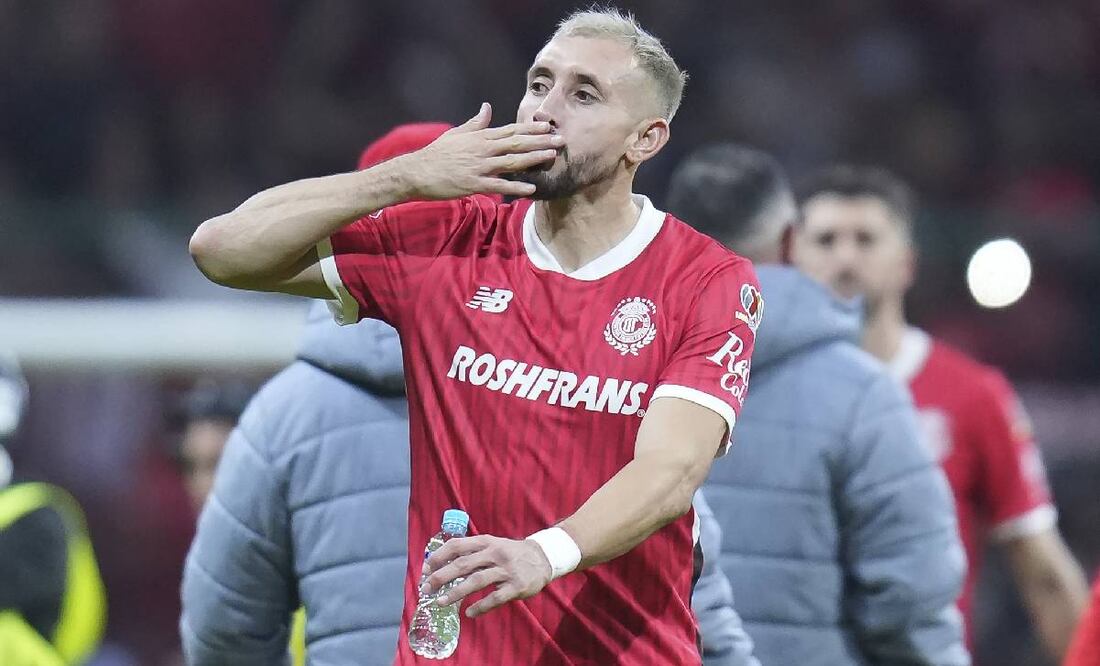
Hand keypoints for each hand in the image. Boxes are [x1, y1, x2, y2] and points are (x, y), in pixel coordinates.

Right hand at [397, 103, 562, 199]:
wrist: (417, 172)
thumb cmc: (437, 154)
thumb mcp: (456, 133)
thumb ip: (476, 123)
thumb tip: (487, 107)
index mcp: (480, 137)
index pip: (511, 130)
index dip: (531, 127)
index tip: (548, 125)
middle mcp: (483, 149)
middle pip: (517, 143)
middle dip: (540, 141)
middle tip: (560, 139)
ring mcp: (480, 166)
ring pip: (512, 161)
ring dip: (534, 159)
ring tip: (552, 157)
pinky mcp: (474, 184)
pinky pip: (499, 186)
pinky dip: (516, 187)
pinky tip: (531, 189)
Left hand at [420, 534, 552, 617]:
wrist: (543, 557)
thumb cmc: (511, 553)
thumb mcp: (493, 544)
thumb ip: (472, 552)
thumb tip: (442, 564)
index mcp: (486, 542)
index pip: (457, 546)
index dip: (439, 557)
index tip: (425, 569)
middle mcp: (495, 554)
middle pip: (463, 564)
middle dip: (441, 577)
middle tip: (425, 588)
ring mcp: (506, 570)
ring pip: (476, 581)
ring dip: (456, 593)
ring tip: (440, 602)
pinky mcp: (516, 586)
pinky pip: (495, 598)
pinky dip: (480, 607)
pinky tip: (469, 613)